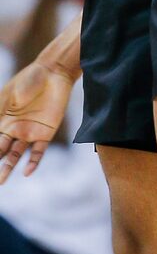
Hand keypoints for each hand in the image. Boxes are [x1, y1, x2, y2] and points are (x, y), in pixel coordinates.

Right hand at [0, 61, 73, 181]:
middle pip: (1, 151)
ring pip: (16, 155)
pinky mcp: (46, 133)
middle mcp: (14, 129)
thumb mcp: (10, 96)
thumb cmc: (29, 79)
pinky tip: (26, 172)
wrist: (54, 72)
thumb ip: (0, 114)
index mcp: (3, 120)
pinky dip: (33, 162)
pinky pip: (38, 152)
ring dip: (8, 167)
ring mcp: (29, 132)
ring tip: (1, 180)